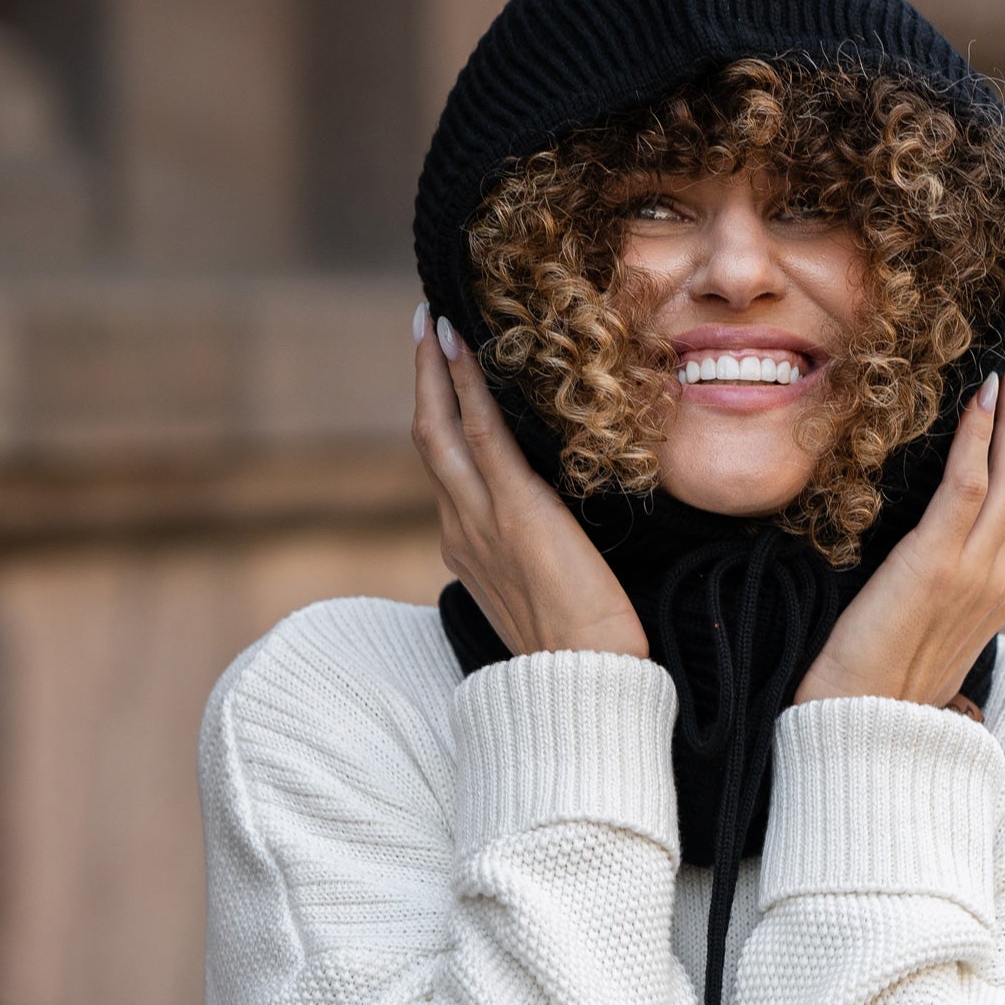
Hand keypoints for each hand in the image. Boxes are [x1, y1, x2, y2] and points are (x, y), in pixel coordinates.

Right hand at [412, 305, 648, 659]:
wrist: (582, 682)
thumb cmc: (580, 650)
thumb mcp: (545, 594)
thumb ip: (534, 554)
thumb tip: (555, 526)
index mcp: (467, 550)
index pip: (446, 471)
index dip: (438, 418)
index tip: (439, 377)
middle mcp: (460, 530)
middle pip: (428, 439)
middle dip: (423, 379)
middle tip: (425, 325)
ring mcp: (479, 520)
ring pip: (441, 430)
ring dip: (436, 369)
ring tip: (436, 321)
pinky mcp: (513, 510)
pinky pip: (481, 435)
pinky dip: (466, 387)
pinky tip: (463, 349)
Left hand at [794, 354, 1004, 706]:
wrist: (858, 735)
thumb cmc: (872, 696)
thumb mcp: (915, 645)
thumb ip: (929, 606)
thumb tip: (916, 575)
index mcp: (995, 601)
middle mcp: (1000, 584)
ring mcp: (977, 576)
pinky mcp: (938, 567)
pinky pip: (968, 486)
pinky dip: (979, 437)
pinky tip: (976, 401)